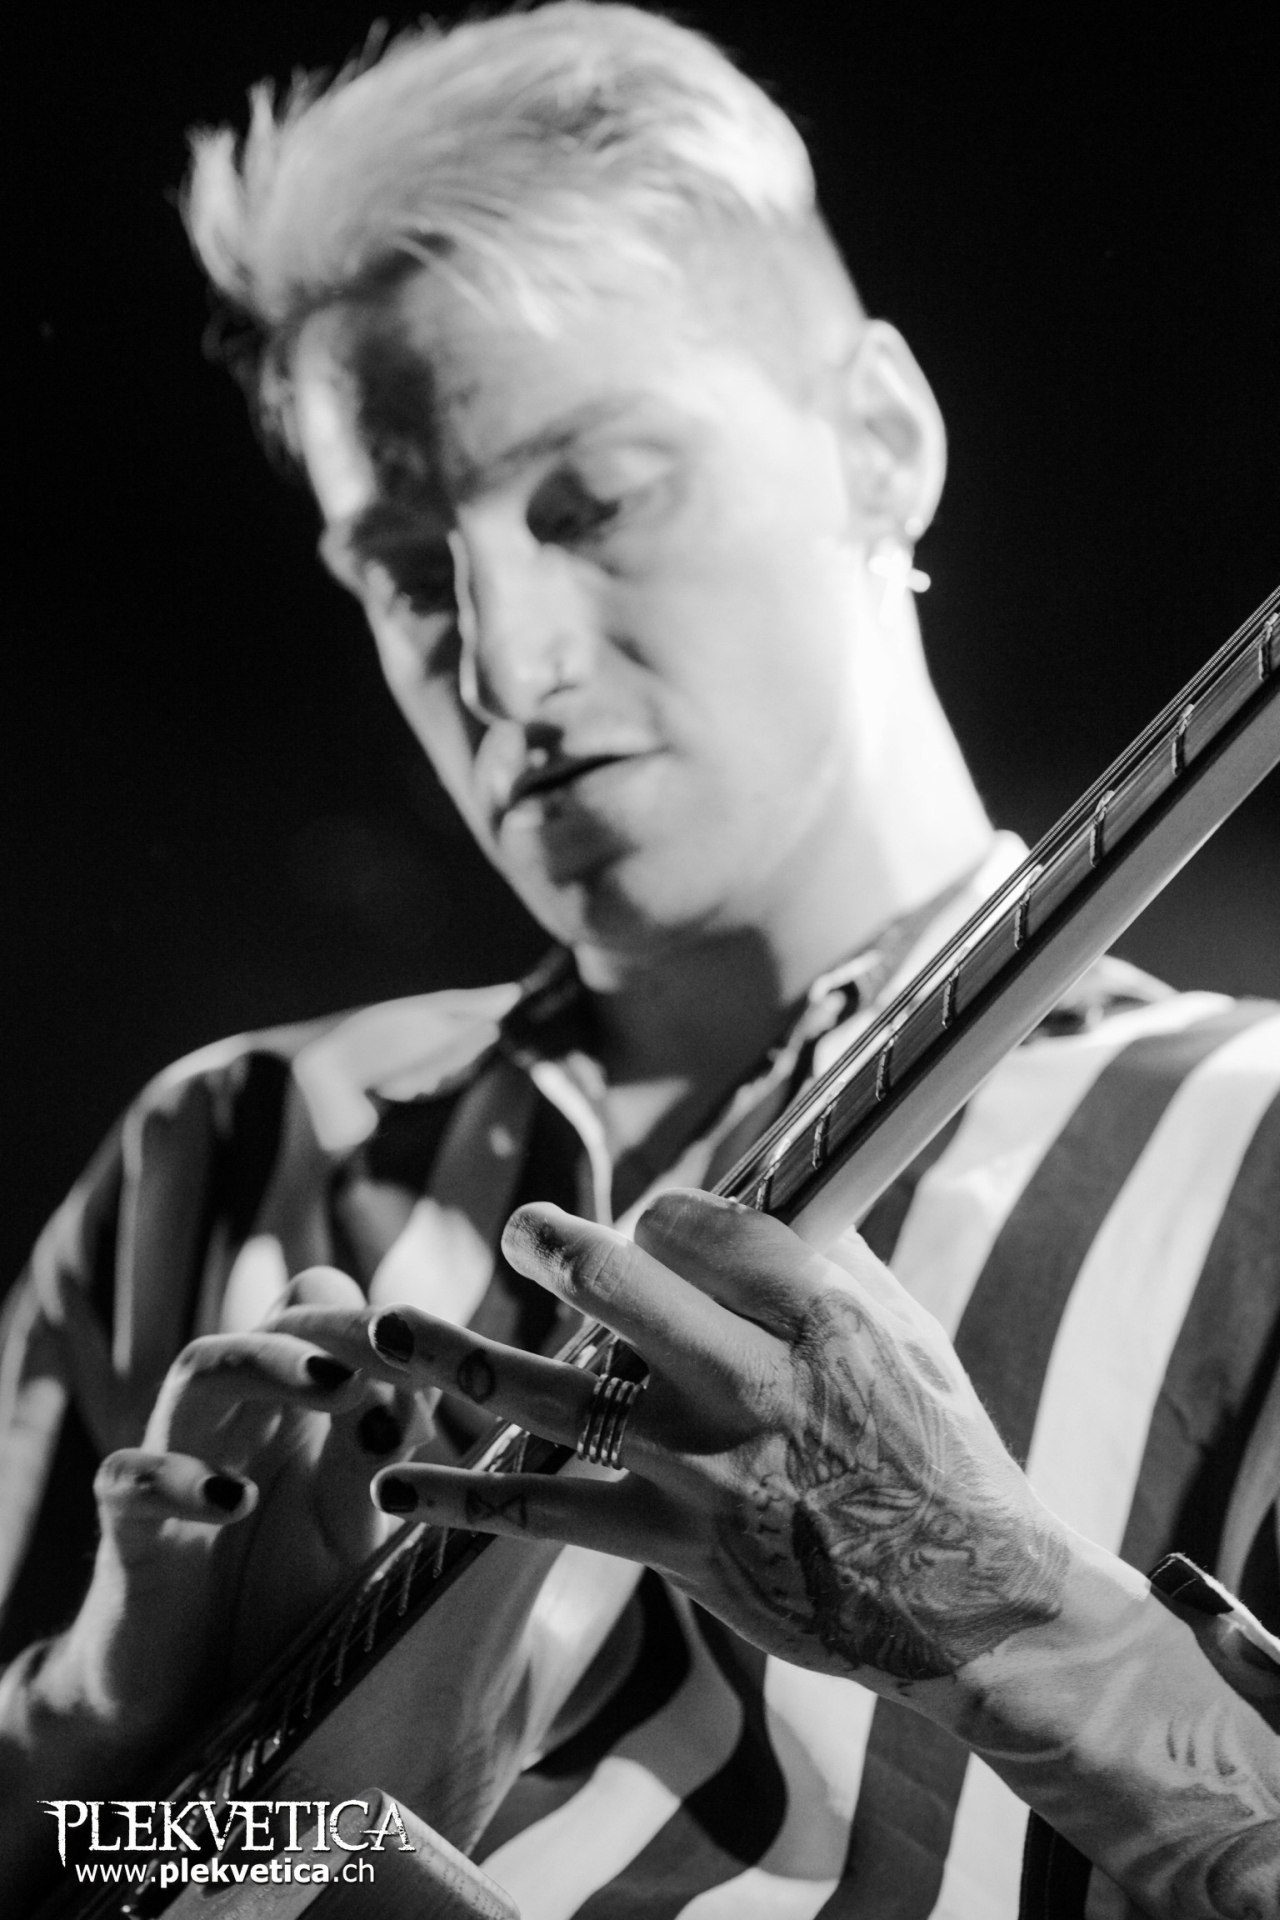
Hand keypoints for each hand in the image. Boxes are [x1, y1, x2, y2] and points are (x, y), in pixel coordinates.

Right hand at [34, 1267, 425, 1769]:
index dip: (377, 1322)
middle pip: (271, 1323)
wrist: (193, 1704)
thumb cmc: (277, 1601)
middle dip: (337, 1325)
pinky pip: (129, 1478)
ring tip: (337, 1387)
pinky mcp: (128, 1527)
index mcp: (294, 1407)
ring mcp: (174, 1460)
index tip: (436, 1350)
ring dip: (266, 1362)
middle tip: (394, 1344)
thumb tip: (421, 1390)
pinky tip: (233, 1502)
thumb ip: (373, 1464)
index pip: (323, 1314)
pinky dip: (178, 1479)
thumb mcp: (346, 1533)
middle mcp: (235, 1417)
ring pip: (199, 1370)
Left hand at [359, 1189, 1069, 1698]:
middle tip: (521, 1229)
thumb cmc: (946, 1458)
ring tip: (388, 1324)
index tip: (651, 1219)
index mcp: (822, 1320)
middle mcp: (752, 1385)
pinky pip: (546, 1514)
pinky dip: (463, 1497)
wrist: (970, 1605)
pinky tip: (397, 1481)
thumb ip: (829, 1261)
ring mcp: (702, 1470)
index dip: (666, 1210)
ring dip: (461, 1354)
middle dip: (554, 1243)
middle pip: (621, 1285)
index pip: (710, 1225)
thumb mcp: (910, 1338)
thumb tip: (763, 1194)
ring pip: (555, 1394)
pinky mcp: (672, 1547)